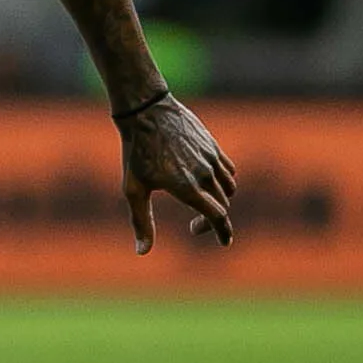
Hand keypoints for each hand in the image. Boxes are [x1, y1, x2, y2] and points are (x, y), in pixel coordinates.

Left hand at [118, 94, 235, 252]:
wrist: (146, 111)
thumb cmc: (136, 152)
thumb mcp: (134, 190)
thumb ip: (141, 222)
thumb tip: (142, 251)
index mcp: (187, 187)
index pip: (217, 216)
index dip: (222, 232)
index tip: (224, 242)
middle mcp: (204, 173)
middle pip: (223, 205)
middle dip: (213, 221)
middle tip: (194, 226)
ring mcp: (211, 157)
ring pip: (229, 187)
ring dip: (221, 201)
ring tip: (203, 205)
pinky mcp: (212, 145)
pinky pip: (228, 169)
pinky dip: (225, 181)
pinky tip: (209, 183)